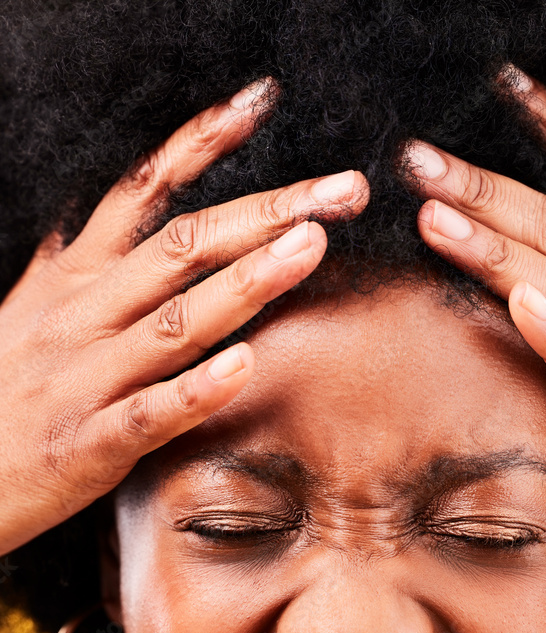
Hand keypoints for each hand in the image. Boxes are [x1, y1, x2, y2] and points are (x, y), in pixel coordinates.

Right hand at [0, 78, 368, 557]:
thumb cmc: (0, 395)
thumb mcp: (29, 313)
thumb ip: (74, 271)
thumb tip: (99, 225)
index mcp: (73, 280)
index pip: (140, 193)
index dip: (200, 145)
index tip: (260, 106)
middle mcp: (82, 316)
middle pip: (181, 247)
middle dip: (267, 213)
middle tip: (341, 193)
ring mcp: (85, 379)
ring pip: (174, 321)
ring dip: (247, 282)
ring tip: (309, 249)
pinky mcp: (88, 444)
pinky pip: (149, 413)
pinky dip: (196, 390)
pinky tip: (244, 366)